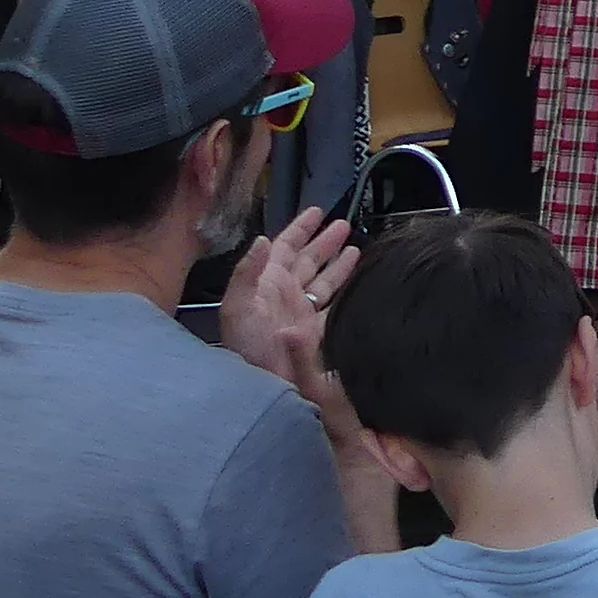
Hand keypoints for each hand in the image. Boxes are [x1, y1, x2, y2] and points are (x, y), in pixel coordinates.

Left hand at [221, 211, 361, 418]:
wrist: (262, 386)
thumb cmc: (246, 346)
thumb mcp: (236, 308)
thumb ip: (246, 274)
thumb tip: (264, 240)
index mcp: (267, 283)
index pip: (286, 247)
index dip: (300, 228)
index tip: (317, 211)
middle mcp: (286, 294)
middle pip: (308, 260)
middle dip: (324, 242)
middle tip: (345, 224)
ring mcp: (302, 313)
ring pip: (323, 281)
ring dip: (338, 264)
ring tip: (355, 247)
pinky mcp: (317, 331)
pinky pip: (334, 305)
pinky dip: (346, 291)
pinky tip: (360, 281)